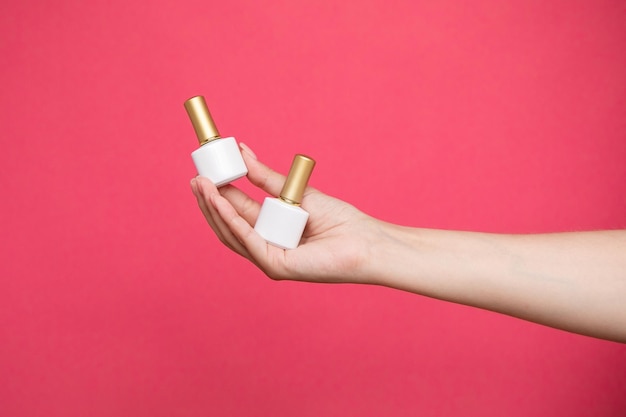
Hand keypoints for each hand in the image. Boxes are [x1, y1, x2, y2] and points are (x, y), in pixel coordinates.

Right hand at [190, 144, 380, 283]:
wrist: (364, 239)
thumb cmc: (337, 219)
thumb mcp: (295, 192)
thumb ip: (266, 178)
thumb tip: (242, 153)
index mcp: (268, 229)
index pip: (235, 211)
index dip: (216, 194)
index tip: (203, 173)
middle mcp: (264, 246)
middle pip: (227, 224)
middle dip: (208, 201)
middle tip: (195, 178)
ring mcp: (268, 258)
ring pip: (232, 234)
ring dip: (214, 209)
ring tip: (202, 186)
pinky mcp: (276, 266)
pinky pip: (248, 241)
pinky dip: (233, 221)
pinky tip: (220, 203)